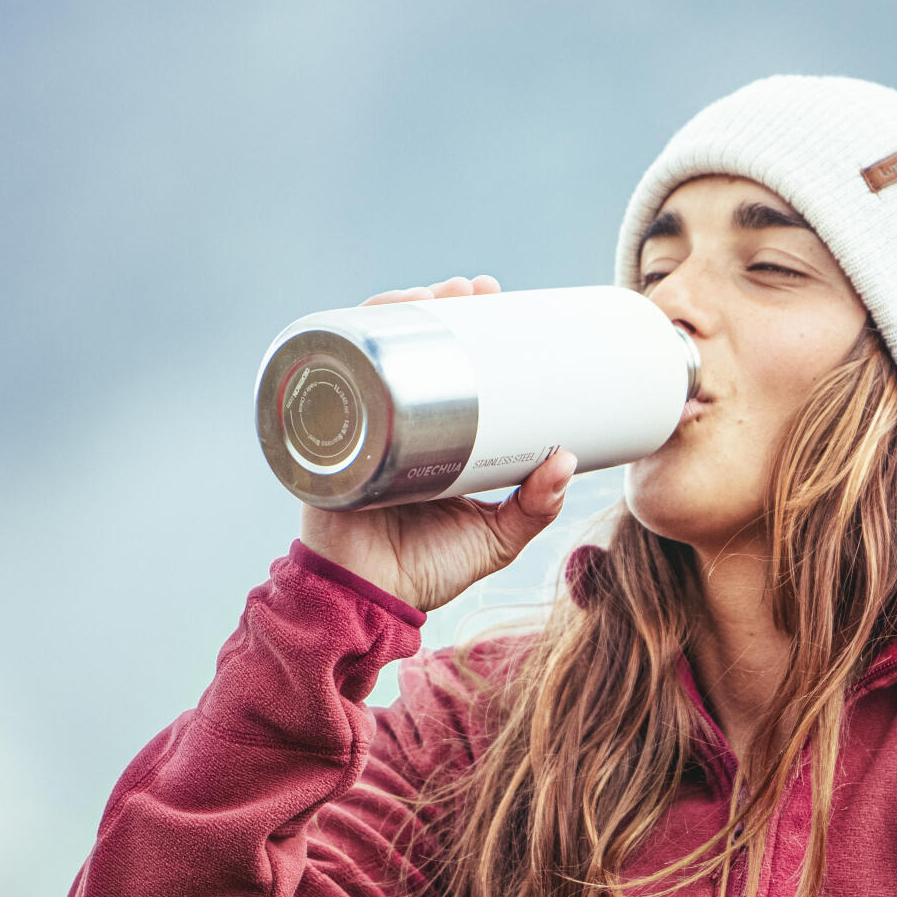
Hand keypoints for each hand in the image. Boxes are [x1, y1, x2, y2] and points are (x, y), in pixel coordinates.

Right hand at [298, 274, 577, 612]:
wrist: (368, 607)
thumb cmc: (425, 571)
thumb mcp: (495, 538)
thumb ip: (535, 506)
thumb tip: (570, 458)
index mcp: (430, 437)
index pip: (445, 366)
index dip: (465, 328)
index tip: (495, 298)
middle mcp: (391, 424)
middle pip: (407, 348)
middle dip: (434, 306)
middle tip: (472, 289)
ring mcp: (356, 429)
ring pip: (370, 355)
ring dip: (392, 314)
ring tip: (426, 296)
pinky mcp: (326, 444)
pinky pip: (327, 388)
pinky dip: (339, 350)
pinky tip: (358, 325)